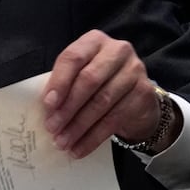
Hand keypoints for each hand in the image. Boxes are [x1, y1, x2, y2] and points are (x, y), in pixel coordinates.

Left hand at [42, 29, 173, 157]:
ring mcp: (134, 70)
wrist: (136, 96)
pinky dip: (94, 137)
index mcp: (95, 41)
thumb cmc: (99, 82)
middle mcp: (118, 50)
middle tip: (52, 128)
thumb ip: (64, 83)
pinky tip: (80, 148)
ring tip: (63, 142)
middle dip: (68, 107)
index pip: (74, 58)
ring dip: (79, 126)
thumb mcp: (80, 75)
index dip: (59, 82)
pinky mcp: (143, 93)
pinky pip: (115, 119)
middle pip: (89, 80)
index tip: (47, 105)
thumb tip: (46, 107)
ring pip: (101, 102)